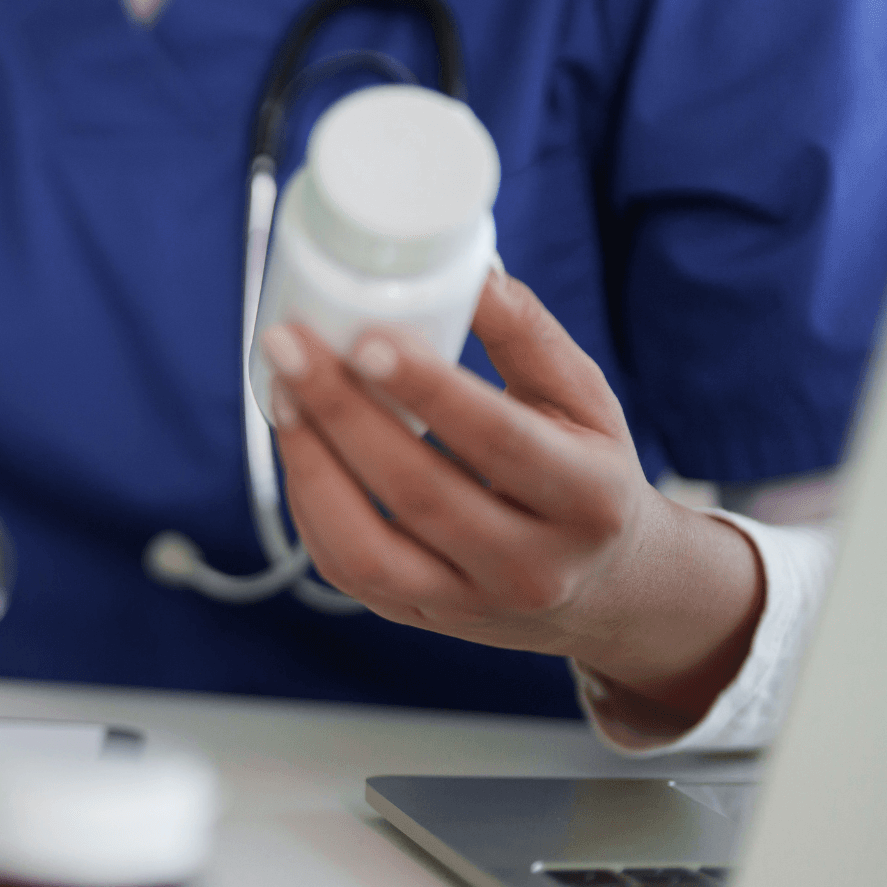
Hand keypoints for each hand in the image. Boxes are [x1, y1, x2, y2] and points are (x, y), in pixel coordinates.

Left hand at [261, 268, 763, 726]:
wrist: (605, 586)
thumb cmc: (588, 473)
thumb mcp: (583, 401)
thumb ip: (526, 335)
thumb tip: (468, 269)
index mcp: (589, 500)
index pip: (500, 443)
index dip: (429, 391)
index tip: (366, 339)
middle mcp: (532, 566)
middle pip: (420, 492)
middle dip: (343, 414)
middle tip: (290, 346)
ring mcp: (472, 603)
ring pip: (368, 547)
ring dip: (311, 464)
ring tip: (282, 392)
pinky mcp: (420, 617)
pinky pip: (347, 568)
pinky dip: (310, 503)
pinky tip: (297, 444)